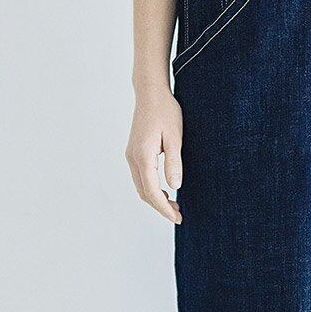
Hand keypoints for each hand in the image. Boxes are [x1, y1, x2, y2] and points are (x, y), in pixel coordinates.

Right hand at [125, 87, 183, 223]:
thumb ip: (174, 162)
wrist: (151, 94)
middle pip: (144, 193)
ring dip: (156, 199)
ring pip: (141, 186)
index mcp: (143, 156)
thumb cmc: (166, 112)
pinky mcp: (134, 152)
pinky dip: (152, 188)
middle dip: (160, 207)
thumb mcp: (175, 137)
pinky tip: (166, 190)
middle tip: (179, 215)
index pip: (152, 192)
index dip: (164, 208)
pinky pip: (141, 177)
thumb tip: (175, 187)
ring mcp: (131, 155)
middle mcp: (133, 158)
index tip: (177, 218)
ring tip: (175, 205)